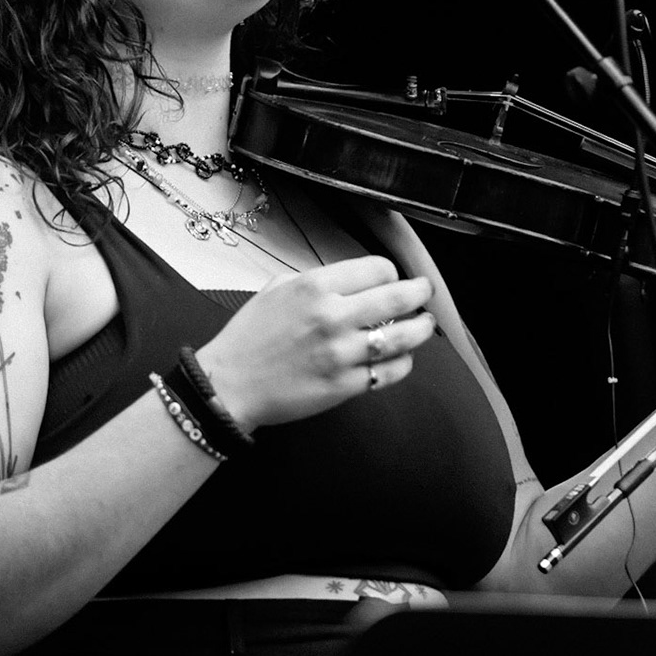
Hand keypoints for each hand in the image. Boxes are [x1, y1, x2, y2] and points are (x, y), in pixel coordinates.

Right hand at [195, 255, 435, 428]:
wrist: (228, 384)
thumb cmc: (249, 335)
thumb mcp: (277, 289)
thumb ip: (316, 279)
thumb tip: (352, 279)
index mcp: (316, 287)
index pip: (377, 269)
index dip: (390, 273)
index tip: (391, 278)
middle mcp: (332, 317)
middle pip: (399, 297)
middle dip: (420, 292)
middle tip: (426, 292)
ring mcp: (341, 354)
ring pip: (402, 336)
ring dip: (421, 328)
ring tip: (426, 324)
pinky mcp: (344, 386)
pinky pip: (389, 372)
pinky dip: (403, 363)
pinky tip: (402, 357)